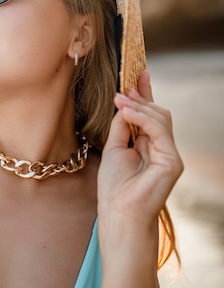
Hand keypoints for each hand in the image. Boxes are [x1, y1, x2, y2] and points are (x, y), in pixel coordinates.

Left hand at [98, 70, 182, 228]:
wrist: (119, 213)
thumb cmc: (115, 187)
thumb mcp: (114, 148)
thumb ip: (121, 126)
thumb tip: (124, 103)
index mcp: (148, 145)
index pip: (150, 114)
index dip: (144, 94)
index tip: (137, 75)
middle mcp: (162, 148)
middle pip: (157, 113)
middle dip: (139, 99)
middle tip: (121, 92)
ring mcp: (170, 155)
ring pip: (161, 119)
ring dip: (139, 107)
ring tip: (119, 101)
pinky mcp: (173, 162)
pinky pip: (160, 132)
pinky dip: (144, 119)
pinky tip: (128, 112)